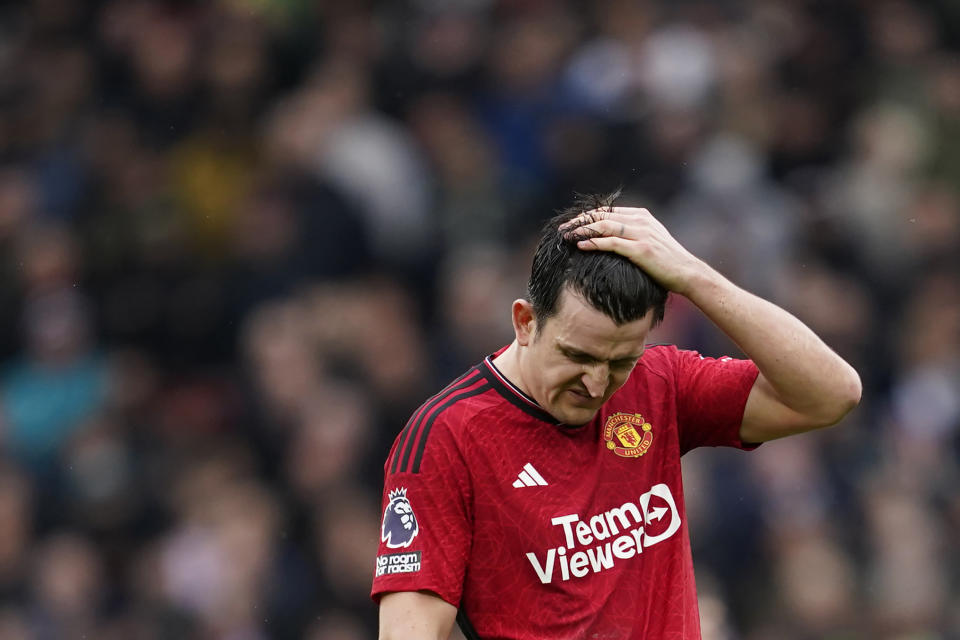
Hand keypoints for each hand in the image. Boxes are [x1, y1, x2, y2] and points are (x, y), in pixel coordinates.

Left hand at [559, 207, 705, 294]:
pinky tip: (580, 246)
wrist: (687, 273)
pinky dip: (594, 243)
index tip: (570, 224)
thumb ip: (632, 235)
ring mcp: (641, 233)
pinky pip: (611, 243)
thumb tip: (610, 238)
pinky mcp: (641, 249)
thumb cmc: (667, 262)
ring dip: (582, 230)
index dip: (586, 217)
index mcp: (641, 216)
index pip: (606, 211)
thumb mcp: (650, 241)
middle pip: (601, 216)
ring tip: (566, 237)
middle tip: (562, 229)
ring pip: (604, 226)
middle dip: (579, 222)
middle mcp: (640, 220)